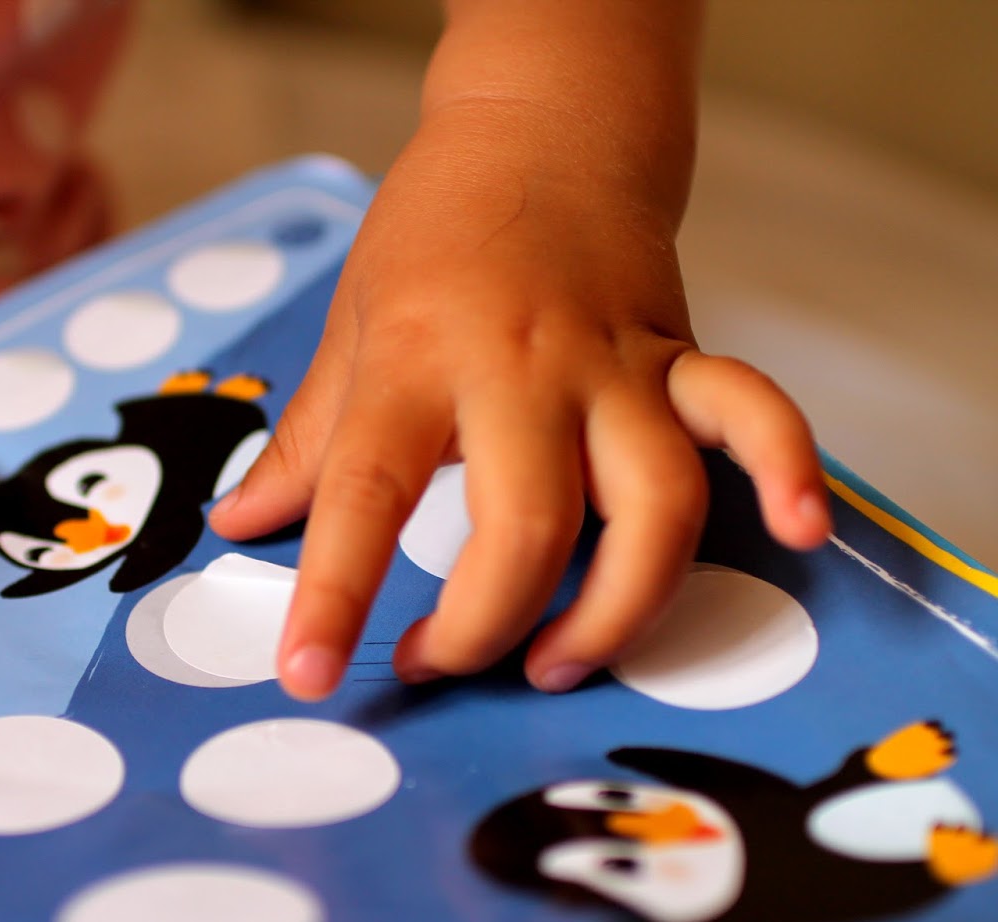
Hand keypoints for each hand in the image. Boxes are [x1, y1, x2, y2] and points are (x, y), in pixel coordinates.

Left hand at [209, 102, 830, 699]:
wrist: (539, 129)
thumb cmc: (432, 237)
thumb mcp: (348, 331)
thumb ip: (302, 443)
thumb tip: (239, 524)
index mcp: (414, 361)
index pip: (365, 494)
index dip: (333, 594)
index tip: (307, 673)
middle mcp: (518, 368)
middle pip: (527, 526)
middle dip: (485, 626)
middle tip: (442, 662)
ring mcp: (613, 364)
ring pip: (653, 503)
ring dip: (618, 608)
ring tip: (562, 660)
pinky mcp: (680, 357)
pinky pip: (753, 414)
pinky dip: (788, 471)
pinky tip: (800, 533)